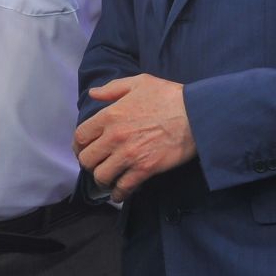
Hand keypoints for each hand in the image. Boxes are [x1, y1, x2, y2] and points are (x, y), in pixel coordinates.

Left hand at [73, 74, 196, 200]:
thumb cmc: (169, 96)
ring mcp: (129, 155)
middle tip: (97, 164)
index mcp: (110, 115)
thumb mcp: (139, 83)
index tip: (83, 149)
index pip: (81, 136)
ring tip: (108, 178)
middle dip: (89, 163)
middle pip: (86, 159)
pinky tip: (120, 193)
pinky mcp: (145, 169)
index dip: (79, 145)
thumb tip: (93, 93)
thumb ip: (112, 88)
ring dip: (103, 179)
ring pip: (101, 176)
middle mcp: (114, 136)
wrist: (196, 114)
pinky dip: (119, 193)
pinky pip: (123, 187)